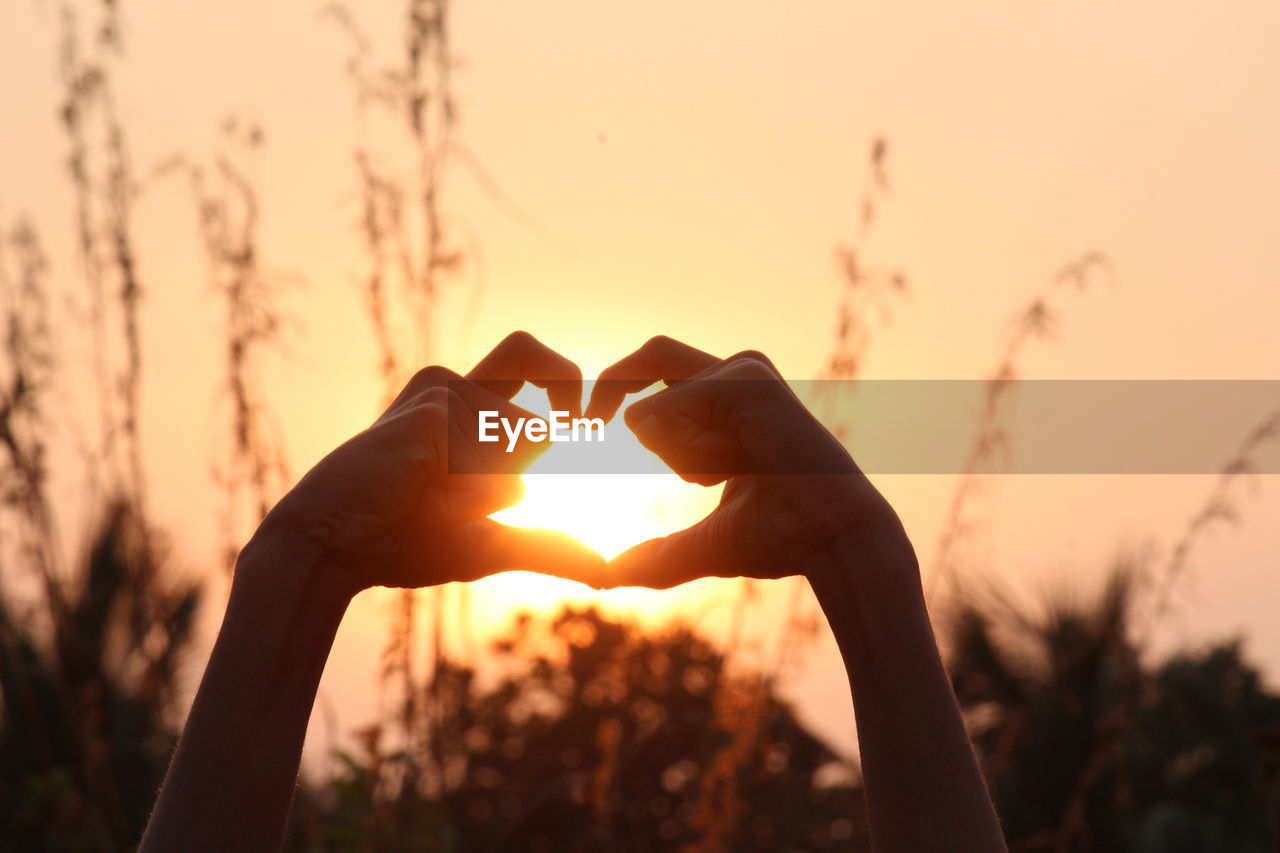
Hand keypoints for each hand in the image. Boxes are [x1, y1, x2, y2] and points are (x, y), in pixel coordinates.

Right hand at [251, 331, 604, 590]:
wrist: (335, 547)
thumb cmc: (402, 543)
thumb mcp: (489, 545)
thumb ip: (546, 547)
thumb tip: (607, 573)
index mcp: (465, 406)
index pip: (535, 363)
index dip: (568, 384)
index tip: (587, 422)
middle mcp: (452, 387)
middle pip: (533, 388)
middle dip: (538, 436)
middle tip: (493, 475)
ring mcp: (439, 394)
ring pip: (521, 440)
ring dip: (488, 493)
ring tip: (430, 501)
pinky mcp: (431, 409)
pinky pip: (491, 458)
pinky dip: (468, 495)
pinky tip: (420, 496)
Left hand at [586, 336, 905, 587]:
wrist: (829, 539)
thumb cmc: (780, 539)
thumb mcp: (704, 544)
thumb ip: (657, 555)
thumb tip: (607, 576)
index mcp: (728, 401)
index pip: (657, 373)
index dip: (616, 391)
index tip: (587, 426)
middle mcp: (738, 375)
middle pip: (652, 355)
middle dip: (609, 385)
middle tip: (584, 423)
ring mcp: (745, 373)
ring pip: (653, 408)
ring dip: (673, 458)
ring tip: (730, 475)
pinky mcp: (747, 380)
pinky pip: (669, 415)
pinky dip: (687, 455)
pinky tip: (738, 466)